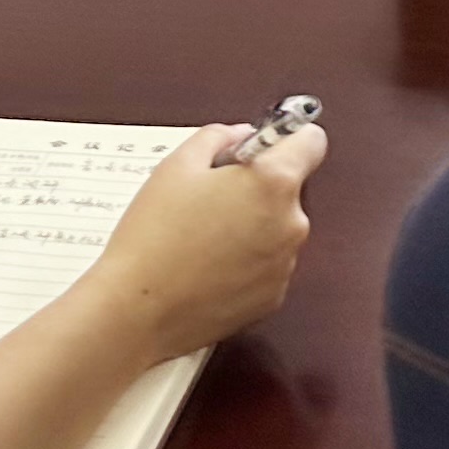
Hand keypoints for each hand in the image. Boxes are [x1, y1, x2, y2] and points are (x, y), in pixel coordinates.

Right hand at [68, 125, 322, 367]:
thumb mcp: (176, 166)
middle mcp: (291, 224)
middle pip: (288, 189)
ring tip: (201, 239)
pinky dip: (246, 263)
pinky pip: (267, 266)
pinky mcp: (272, 298)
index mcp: (274, 183)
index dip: (286, 139)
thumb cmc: (153, 236)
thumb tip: (242, 137)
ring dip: (252, 227)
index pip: (312, 141)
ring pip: (276, 229)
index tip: (262, 147)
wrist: (136, 311)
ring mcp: (284, 265)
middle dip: (257, 188)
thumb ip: (218, 137)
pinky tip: (206, 268)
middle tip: (212, 198)